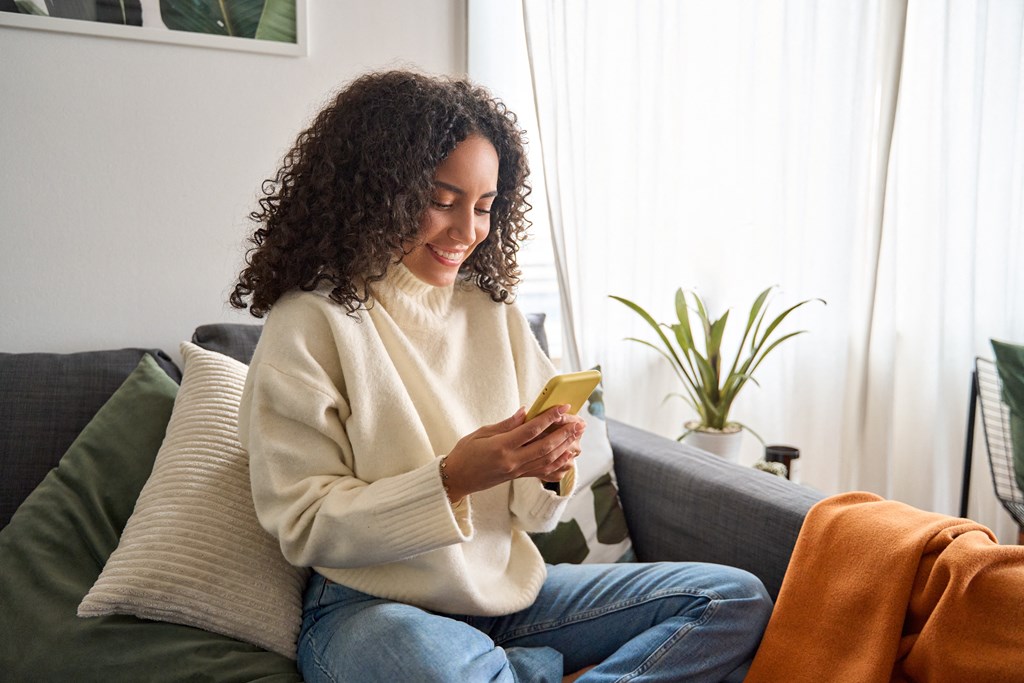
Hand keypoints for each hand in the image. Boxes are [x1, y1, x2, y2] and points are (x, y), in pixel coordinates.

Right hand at [443, 405, 585, 501]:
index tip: (563, 407)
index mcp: (501, 447)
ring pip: (548, 461)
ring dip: (565, 448)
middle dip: (565, 434)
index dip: (549, 417)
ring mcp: (516, 471)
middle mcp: (512, 461)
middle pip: (545, 447)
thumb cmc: (466, 453)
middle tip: (579, 422)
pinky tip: (569, 460)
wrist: (457, 478)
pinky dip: (558, 467)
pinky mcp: (518, 477)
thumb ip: (506, 424)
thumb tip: (526, 412)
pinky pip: (543, 473)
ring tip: (578, 437)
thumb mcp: (481, 432)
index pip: (531, 430)